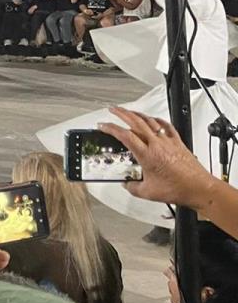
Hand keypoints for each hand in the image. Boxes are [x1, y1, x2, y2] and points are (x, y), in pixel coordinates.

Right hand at [98, 107, 216, 209]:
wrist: (200, 188)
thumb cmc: (178, 189)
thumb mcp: (148, 192)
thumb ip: (133, 187)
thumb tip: (127, 184)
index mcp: (147, 155)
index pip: (124, 135)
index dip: (110, 128)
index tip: (103, 125)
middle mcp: (156, 144)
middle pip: (136, 121)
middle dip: (121, 113)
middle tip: (112, 109)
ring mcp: (168, 141)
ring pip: (150, 121)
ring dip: (137, 114)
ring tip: (129, 112)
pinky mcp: (178, 142)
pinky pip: (166, 126)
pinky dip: (157, 120)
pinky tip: (154, 119)